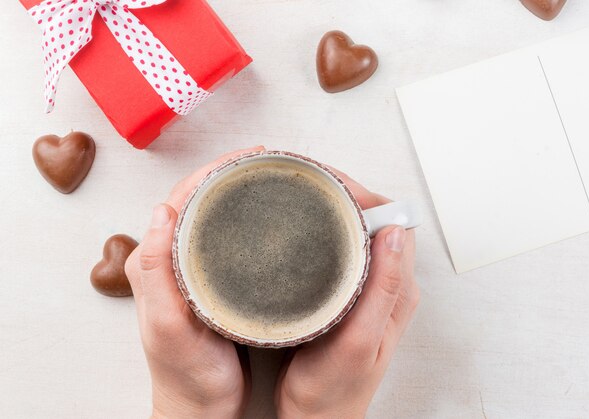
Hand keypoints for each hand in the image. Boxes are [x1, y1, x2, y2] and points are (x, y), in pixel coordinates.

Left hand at [125, 146, 264, 418]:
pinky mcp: (213, 280)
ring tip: (277, 180)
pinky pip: (228, 237)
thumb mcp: (168, 329)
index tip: (254, 155)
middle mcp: (171, 258)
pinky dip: (249, 219)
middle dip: (235, 173)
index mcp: (155, 261)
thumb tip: (161, 210)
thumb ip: (157, 273)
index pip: (185, 197)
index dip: (217, 169)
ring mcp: (194, 269)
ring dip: (243, 192)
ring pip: (217, 215)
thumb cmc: (187, 377)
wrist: (200, 410)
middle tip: (274, 162)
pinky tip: (271, 219)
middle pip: (203, 198)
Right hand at [274, 170, 418, 418]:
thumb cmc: (333, 391)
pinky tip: (304, 226)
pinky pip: (345, 247)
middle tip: (306, 178)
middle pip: (376, 219)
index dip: (362, 193)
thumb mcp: (358, 343)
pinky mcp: (350, 294)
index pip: (392, 221)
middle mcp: (388, 284)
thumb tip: (393, 232)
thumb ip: (381, 289)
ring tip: (303, 192)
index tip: (327, 180)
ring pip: (359, 230)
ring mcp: (369, 288)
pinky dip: (327, 228)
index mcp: (397, 291)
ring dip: (335, 206)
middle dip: (344, 191)